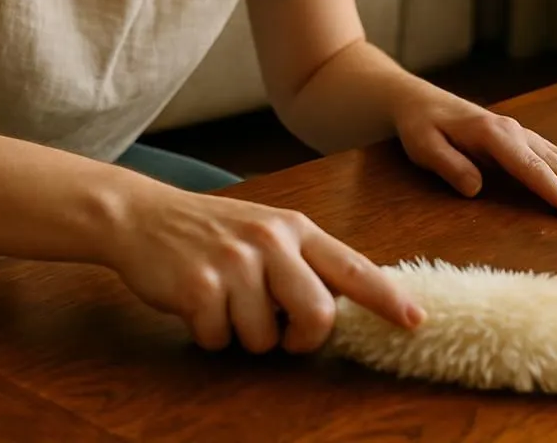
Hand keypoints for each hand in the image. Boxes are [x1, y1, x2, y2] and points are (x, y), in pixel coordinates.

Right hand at [105, 185, 424, 353]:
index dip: (387, 298)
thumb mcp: (265, 232)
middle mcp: (270, 242)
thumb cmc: (210, 231)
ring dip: (244, 335)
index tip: (415, 321)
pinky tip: (196, 303)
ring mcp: (234, 264)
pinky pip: (221, 340)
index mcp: (294, 229)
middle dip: (301, 338)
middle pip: (318, 316)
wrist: (141, 215)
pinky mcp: (199, 287)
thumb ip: (303, 262)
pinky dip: (209, 334)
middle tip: (281, 331)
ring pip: (265, 338)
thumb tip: (342, 305)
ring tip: (224, 302)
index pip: (352, 266)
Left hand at [393, 95, 556, 219]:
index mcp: (493, 135)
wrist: (421, 101)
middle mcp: (515, 132)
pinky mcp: (524, 139)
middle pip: (556, 166)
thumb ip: (449, 165)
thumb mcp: (424, 146)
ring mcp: (523, 134)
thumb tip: (475, 188)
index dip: (554, 191)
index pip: (530, 168)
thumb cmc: (420, 127)